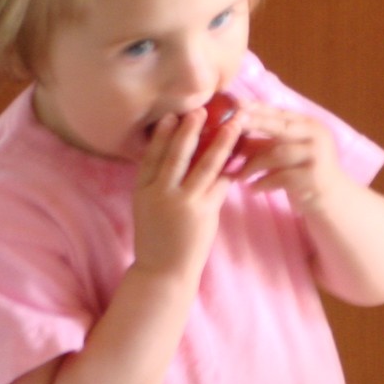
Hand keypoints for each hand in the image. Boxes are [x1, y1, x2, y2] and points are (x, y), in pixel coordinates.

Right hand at [132, 109, 241, 280]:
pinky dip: (230, 170)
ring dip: (220, 142)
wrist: (163, 273)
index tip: (173, 115)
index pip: (151, 155)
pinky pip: (220, 185)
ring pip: (204, 165)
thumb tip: (175, 155)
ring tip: (232, 125)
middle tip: (201, 110)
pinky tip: (241, 157)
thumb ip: (157, 183)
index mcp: (142, 190)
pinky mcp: (203, 213)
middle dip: (190, 130)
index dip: (163, 134)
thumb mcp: (147, 207)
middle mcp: (160, 193)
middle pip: (176, 154)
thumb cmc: (156, 239)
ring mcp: (183, 203)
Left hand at [235, 102, 346, 216]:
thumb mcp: (286, 153)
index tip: (236, 105)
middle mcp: (316, 136)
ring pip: (277, 154)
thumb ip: (264, 142)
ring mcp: (317, 156)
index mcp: (309, 125)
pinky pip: (282, 177)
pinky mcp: (314, 177)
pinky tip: (252, 188)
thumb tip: (231, 132)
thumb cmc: (304, 172)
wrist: (333, 199)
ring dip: (253, 165)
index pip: (280, 112)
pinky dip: (264, 182)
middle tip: (232, 126)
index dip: (257, 108)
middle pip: (280, 127)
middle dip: (254, 124)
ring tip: (239, 175)